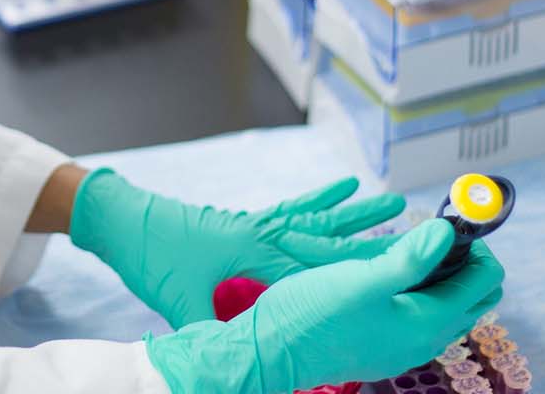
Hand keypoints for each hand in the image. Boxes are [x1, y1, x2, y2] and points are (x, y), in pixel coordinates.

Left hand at [68, 169, 405, 327]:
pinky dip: (322, 198)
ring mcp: (259, 223)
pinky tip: (345, 186)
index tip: (397, 272)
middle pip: (328, 240)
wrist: (128, 223)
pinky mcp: (250, 218)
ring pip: (318, 218)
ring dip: (357, 213)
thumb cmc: (155, 264)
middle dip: (372, 240)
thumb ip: (218, 327)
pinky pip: (294, 207)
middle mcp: (265, 235)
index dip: (356, 273)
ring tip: (394, 200)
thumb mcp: (183, 304)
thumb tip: (241, 357)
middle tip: (416, 230)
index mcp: (254, 257)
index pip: (314, 270)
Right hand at [143, 220, 504, 393]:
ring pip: (447, 310)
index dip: (478, 246)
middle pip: (472, 299)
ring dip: (444, 278)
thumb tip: (448, 231)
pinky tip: (394, 277)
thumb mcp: (360, 277)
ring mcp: (402, 349)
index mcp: (425, 322)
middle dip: (467, 263)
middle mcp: (422, 342)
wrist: (270, 352)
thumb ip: (410, 257)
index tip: (456, 222)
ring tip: (418, 249)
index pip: (483, 282)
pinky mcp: (382, 349)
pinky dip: (422, 294)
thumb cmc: (310, 314)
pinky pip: (421, 319)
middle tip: (441, 235)